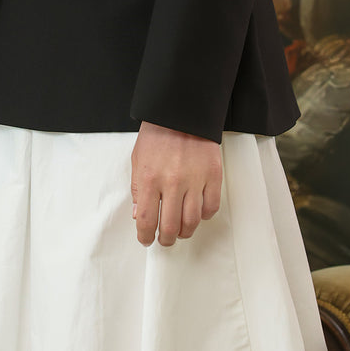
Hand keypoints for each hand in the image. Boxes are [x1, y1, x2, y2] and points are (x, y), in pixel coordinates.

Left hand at [131, 121, 221, 246]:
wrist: (181, 111)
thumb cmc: (157, 133)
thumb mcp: (138, 159)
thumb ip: (137, 188)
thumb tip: (138, 215)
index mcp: (149, 178)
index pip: (145, 220)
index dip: (144, 236)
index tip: (146, 239)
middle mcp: (172, 182)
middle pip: (170, 227)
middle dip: (165, 239)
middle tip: (164, 239)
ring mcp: (194, 179)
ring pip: (192, 222)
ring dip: (185, 232)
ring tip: (180, 230)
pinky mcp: (212, 175)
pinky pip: (211, 207)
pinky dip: (204, 215)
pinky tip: (197, 211)